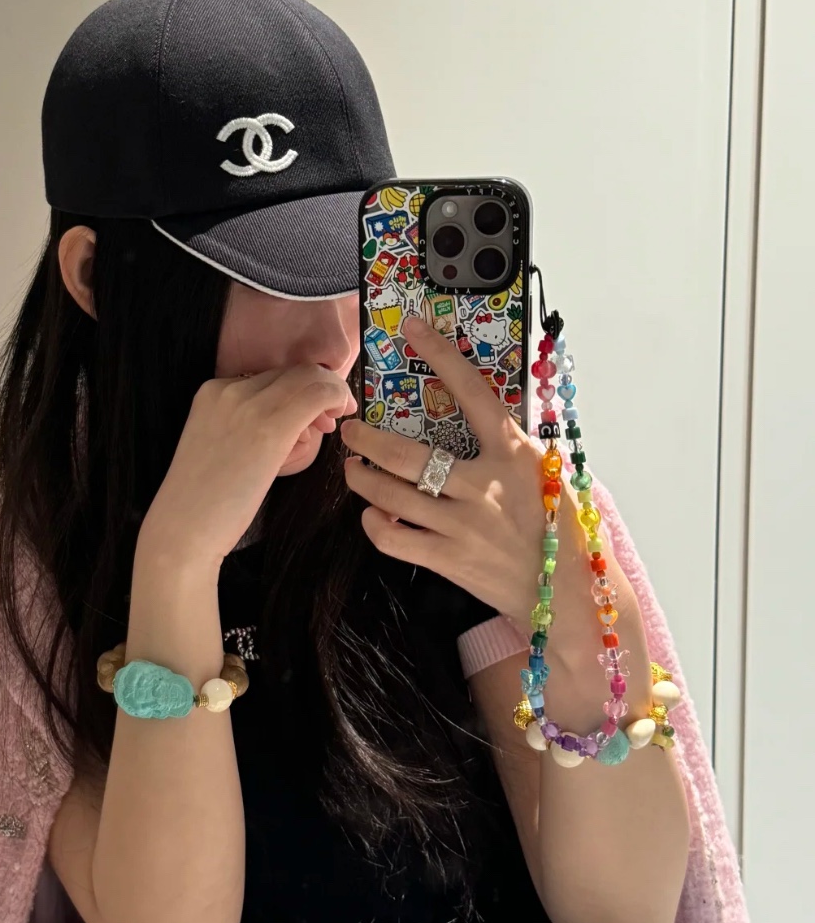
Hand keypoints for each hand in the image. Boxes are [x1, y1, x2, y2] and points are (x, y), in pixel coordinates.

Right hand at [139, 364, 357, 570]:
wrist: (183, 528)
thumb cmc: (202, 501)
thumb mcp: (219, 446)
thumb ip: (247, 426)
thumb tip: (292, 424)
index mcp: (212, 391)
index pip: (271, 375)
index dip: (297, 389)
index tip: (311, 415)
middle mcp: (229, 389)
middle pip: (292, 370)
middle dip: (319, 388)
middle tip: (329, 419)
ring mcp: (249, 406)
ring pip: (309, 376)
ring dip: (331, 394)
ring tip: (332, 425)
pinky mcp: (270, 428)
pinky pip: (318, 395)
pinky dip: (337, 399)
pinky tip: (339, 420)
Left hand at [339, 313, 584, 624]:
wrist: (570, 592)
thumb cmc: (558, 525)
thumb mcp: (541, 471)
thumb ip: (505, 445)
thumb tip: (467, 412)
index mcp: (513, 454)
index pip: (473, 392)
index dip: (441, 356)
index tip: (413, 330)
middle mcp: (484, 487)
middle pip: (406, 454)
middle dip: (366, 439)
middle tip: (351, 431)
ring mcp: (463, 526)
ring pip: (390, 496)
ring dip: (362, 479)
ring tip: (353, 470)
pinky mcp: (450, 560)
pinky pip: (394, 539)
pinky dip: (374, 525)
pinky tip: (373, 515)